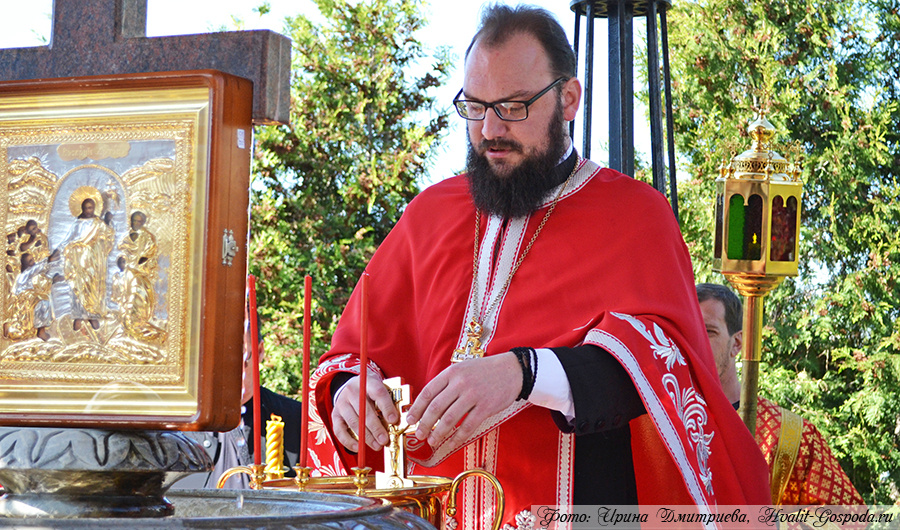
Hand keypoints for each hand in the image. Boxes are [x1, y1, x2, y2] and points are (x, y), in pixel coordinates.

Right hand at [331, 375, 400, 453]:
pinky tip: (358, 447)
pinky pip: (339, 430)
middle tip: (385, 440)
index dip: (386, 407)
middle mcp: (352, 391)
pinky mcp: (335, 414)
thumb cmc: (372, 391)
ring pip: (353, 422)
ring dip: (366, 436)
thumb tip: (398, 421)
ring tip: (377, 446)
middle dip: (376, 428)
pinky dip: (349, 441)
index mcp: (368, 382)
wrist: (354, 385)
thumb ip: (390, 401)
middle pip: (364, 410)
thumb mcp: (383, 389)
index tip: (394, 421)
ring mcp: (342, 403)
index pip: (378, 393)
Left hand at [405, 352, 520, 451]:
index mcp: (451, 373)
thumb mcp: (462, 369)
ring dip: (438, 433)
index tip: (410, 419)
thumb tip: (428, 404)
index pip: (428, 392)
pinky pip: (467, 426)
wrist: (511, 370)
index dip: (417, 408)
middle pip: (436, 407)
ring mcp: (473, 395)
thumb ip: (446, 383)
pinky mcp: (486, 407)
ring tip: (432, 440)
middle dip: (424, 424)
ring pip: (450, 418)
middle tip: (419, 434)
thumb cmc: (483, 371)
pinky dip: (457, 437)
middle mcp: (460, 383)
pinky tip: (451, 443)